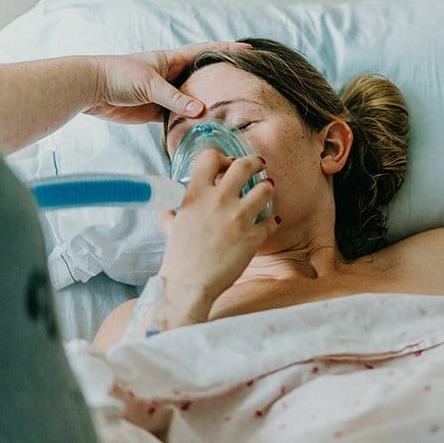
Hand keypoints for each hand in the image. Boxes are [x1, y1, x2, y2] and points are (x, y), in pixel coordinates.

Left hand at [84, 41, 251, 122]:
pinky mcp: (157, 111)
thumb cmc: (119, 75)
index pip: (207, 52)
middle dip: (223, 80)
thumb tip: (200, 112)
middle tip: (247, 85)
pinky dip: (191, 122)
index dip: (228, 50)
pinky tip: (205, 128)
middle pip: (204, 78)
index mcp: (173, 60)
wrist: (91, 89)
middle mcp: (173, 76)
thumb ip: (175, 99)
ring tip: (232, 111)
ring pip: (194, 100)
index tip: (249, 50)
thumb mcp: (150, 84)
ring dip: (208, 105)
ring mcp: (166, 94)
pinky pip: (180, 117)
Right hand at [156, 150, 278, 328]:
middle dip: (255, 163)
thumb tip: (171, 212)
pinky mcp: (253, 237)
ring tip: (266, 189)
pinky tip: (270, 222)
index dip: (222, 157)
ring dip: (267, 187)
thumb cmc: (179, 259)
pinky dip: (272, 221)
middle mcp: (218, 201)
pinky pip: (272, 221)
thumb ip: (174, 215)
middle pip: (244, 165)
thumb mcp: (171, 229)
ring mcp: (238, 218)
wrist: (189, 285)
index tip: (228, 164)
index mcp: (196, 195)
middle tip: (259, 166)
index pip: (210, 157)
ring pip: (265, 188)